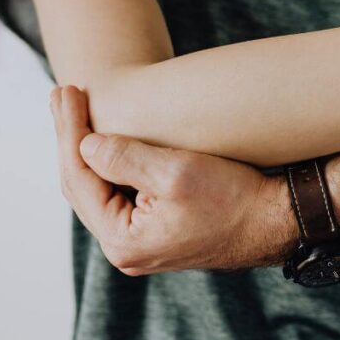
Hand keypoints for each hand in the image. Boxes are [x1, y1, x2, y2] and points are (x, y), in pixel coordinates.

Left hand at [49, 86, 293, 275]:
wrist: (277, 221)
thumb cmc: (235, 198)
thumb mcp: (176, 172)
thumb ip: (124, 158)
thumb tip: (84, 143)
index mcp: (123, 240)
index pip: (79, 178)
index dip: (69, 131)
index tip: (66, 91)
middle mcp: (126, 248)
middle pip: (82, 186)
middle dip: (71, 137)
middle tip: (62, 93)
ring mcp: (142, 242)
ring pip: (99, 190)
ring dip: (87, 149)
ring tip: (75, 110)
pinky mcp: (158, 231)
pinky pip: (119, 194)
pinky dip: (110, 164)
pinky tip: (106, 141)